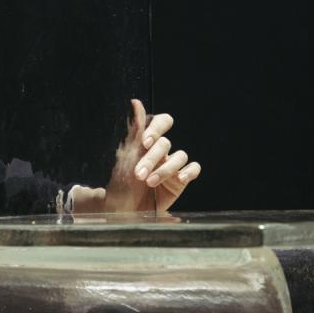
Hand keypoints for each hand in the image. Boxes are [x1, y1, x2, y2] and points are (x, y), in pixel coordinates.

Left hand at [72, 100, 200, 214]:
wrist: (123, 211)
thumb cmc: (121, 183)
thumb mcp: (126, 155)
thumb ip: (135, 129)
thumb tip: (135, 101)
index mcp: (148, 140)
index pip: (161, 122)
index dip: (157, 129)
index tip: (146, 142)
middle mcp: (162, 151)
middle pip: (166, 143)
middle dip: (152, 158)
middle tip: (139, 173)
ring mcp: (172, 165)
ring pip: (180, 156)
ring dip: (164, 169)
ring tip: (150, 182)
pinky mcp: (181, 180)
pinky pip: (193, 168)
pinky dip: (188, 172)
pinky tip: (179, 179)